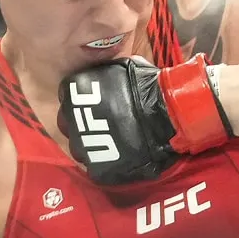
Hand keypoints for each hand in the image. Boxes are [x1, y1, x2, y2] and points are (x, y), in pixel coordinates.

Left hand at [58, 54, 232, 183]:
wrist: (169, 113)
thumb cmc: (150, 86)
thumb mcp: (123, 68)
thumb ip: (106, 77)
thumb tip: (105, 80)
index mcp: (74, 92)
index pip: (69, 100)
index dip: (85, 105)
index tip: (100, 107)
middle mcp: (70, 120)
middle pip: (71, 127)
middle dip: (86, 127)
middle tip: (109, 126)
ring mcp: (83, 146)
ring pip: (81, 150)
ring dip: (95, 147)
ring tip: (118, 144)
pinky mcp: (98, 168)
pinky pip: (97, 168)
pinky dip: (108, 164)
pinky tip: (123, 157)